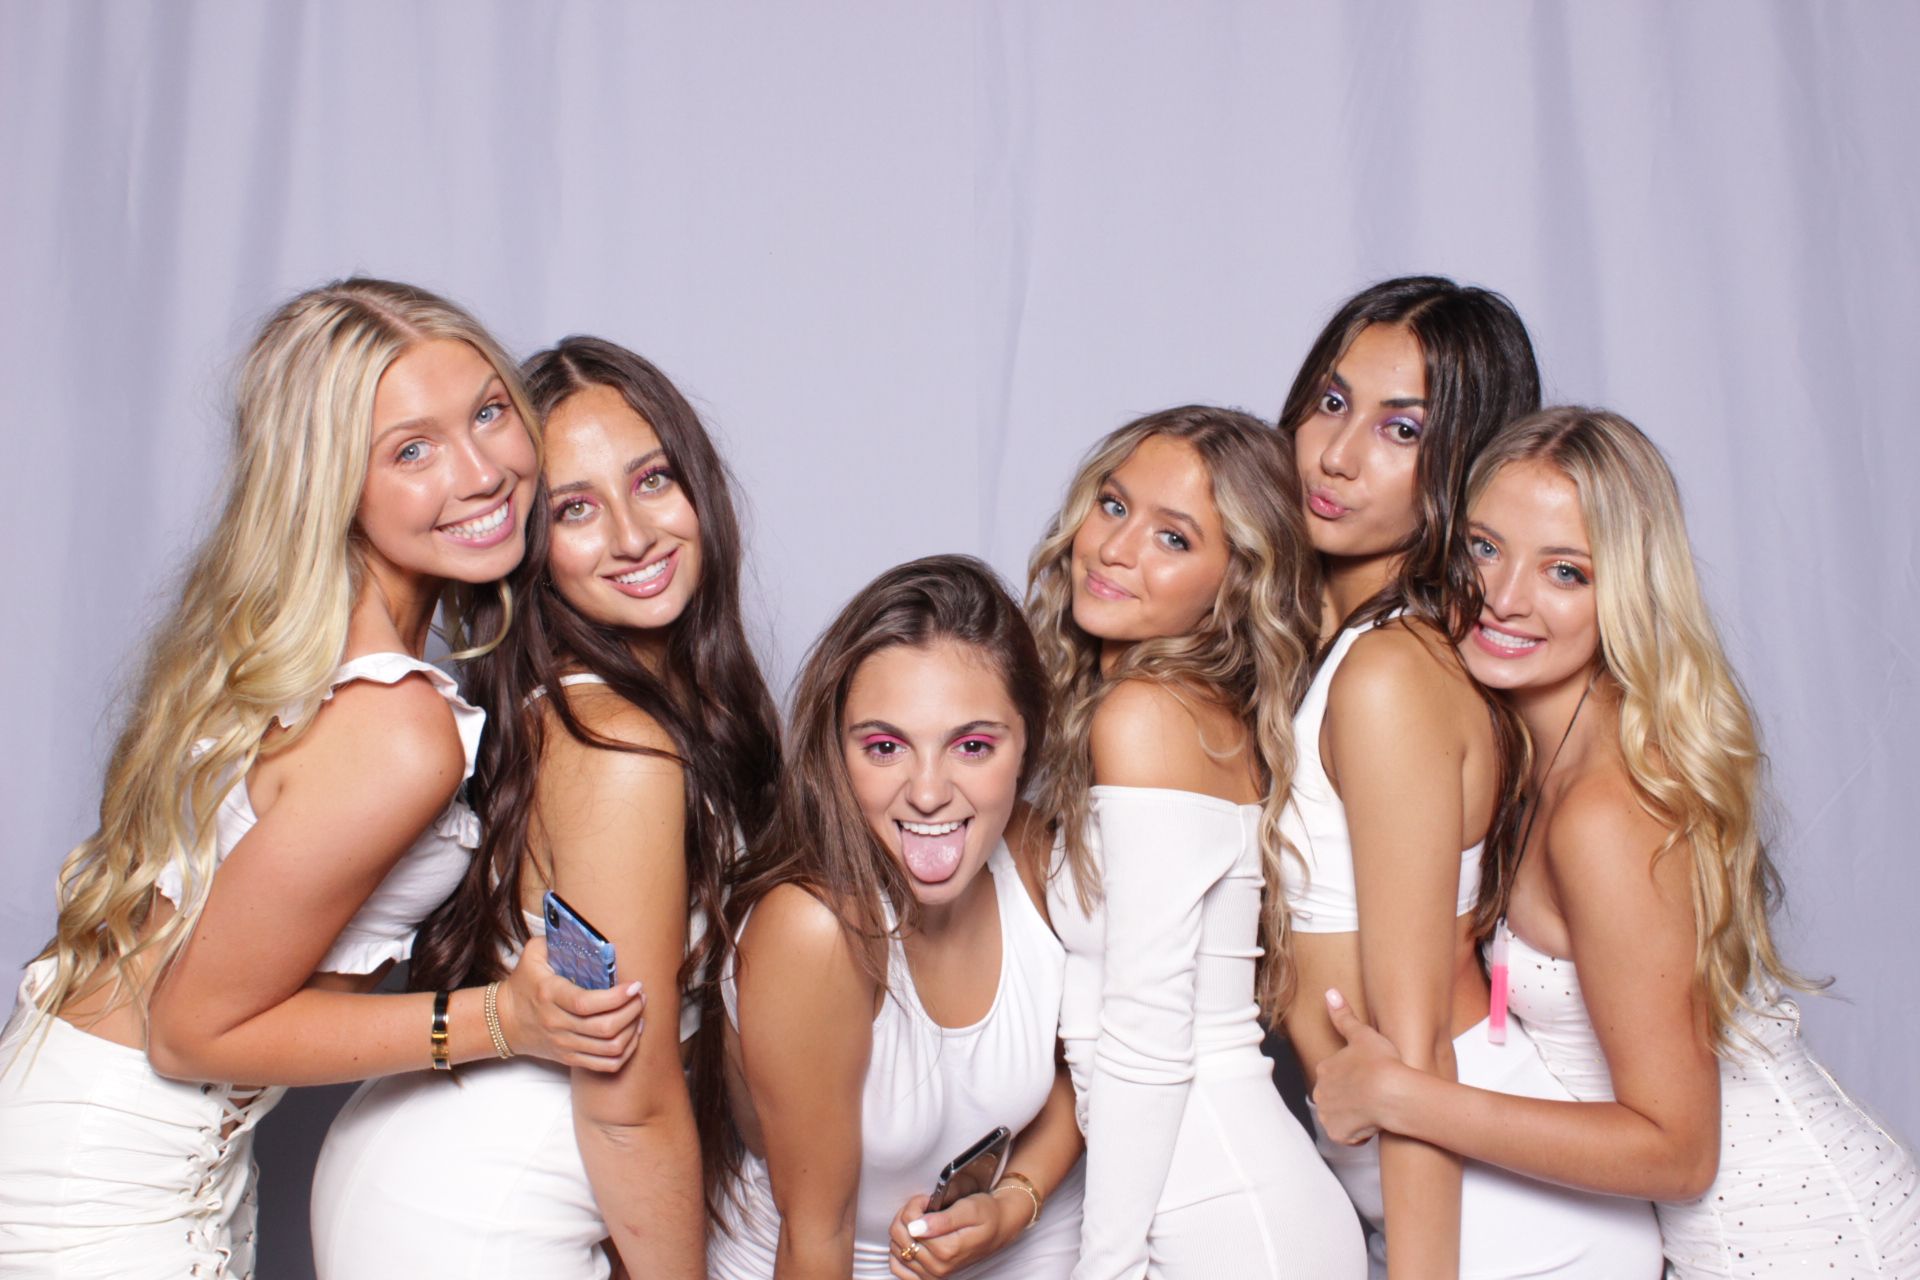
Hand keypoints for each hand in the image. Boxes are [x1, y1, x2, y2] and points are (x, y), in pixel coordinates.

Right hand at [496, 936, 645, 1071]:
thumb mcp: (533, 954)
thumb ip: (556, 939)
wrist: (504, 1020)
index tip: (635, 985)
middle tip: (641, 996)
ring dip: (632, 1030)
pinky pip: (605, 1065)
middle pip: (604, 1027)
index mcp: (550, 994)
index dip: (616, 997)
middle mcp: (557, 1023)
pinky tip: (631, 1034)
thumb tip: (585, 930)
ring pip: (609, 1048)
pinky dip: (625, 1052)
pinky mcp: (569, 1058)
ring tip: (639, 1012)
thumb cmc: (525, 982)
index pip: (586, 1003)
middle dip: (632, 1011)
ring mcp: (564, 1044)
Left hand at [887, 1189, 1021, 1278]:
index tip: (927, 1199)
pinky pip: (897, 1268)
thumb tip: (915, 1227)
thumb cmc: (986, 1215)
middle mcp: (938, 1267)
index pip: (910, 1225)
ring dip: (902, 1229)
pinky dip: (897, 1252)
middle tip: (924, 1207)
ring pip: (896, 1248)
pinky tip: (910, 1238)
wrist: (998, 1229)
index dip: (914, 1205)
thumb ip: (943, 1219)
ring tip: (920, 1220)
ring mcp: (932, 1274)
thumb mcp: (969, 1209)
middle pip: (900, 1236)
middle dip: (907, 1214)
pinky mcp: (927, 1277)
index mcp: (947, 1250)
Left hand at [1311, 987, 1407, 1144]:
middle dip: (1350, 1098)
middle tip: (1372, 1095)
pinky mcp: (1338, 1134)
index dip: (1353, 1077)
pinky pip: (1345, 1136)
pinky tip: (1372, 1124)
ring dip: (1352, 1115)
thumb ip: (1343, 1015)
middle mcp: (1320, 1092)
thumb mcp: (1362, 1034)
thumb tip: (1330, 992)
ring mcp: (1327, 1114)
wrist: (1392, 1093)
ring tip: (1373, 1109)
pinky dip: (1357, 1134)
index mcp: (1324, 1069)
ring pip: (1339, 1116)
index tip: (1368, 1077)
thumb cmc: (1381, 1062)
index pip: (1334, 1075)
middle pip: (1334, 1097)